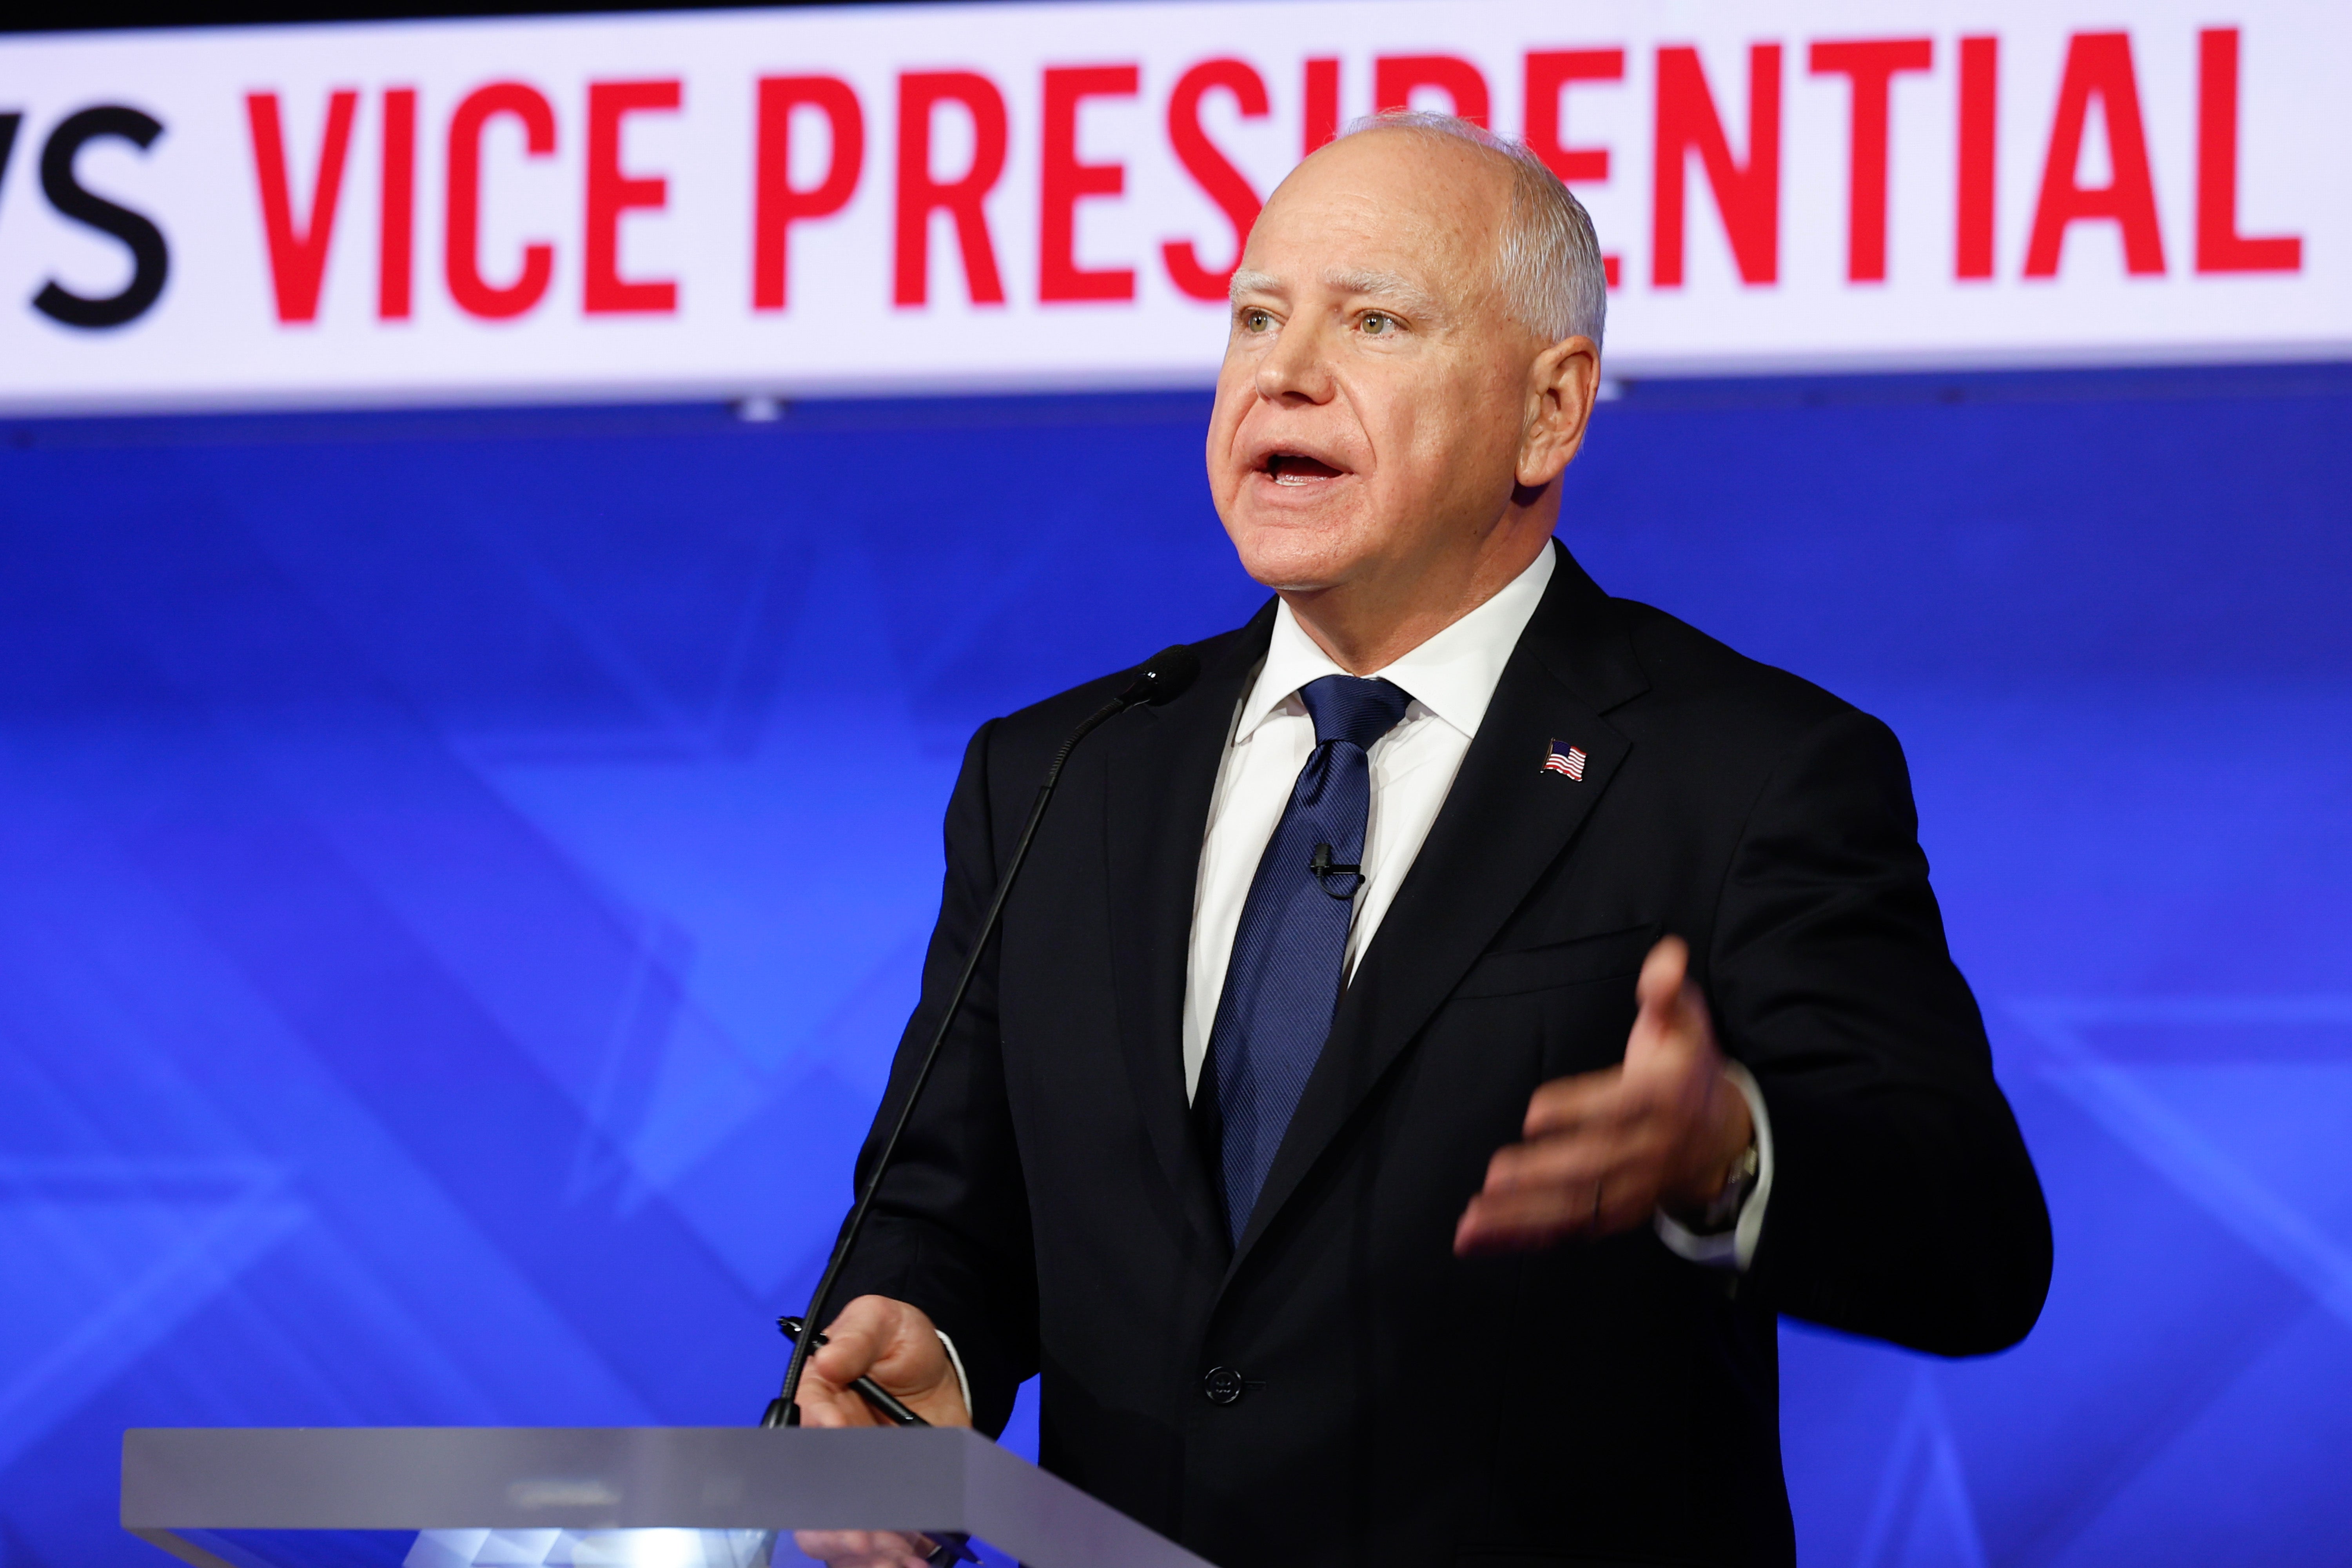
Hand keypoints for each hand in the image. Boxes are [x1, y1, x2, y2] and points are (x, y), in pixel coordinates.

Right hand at [791, 1295, 970, 1567]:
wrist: (936, 1370)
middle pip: (812, 1503)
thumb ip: (858, 1335)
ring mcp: (856, 1485)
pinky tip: (914, 1561)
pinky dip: (890, 1560)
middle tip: (868, 1538)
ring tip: (897, 1555)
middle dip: (836, 1526)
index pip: (807, 1435)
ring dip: (862, 1553)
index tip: (842, 1452)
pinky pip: (876, 1548)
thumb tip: (827, 1361)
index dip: (823, 1448)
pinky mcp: (886, 1504)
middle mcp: (829, 1455)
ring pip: (838, 1536)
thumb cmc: (898, 1343)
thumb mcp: (882, 1320)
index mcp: (818, 1406)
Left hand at [1455, 936, 1753, 1253]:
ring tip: (1472, 1222)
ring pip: (1577, 1207)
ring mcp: (1633, 1188)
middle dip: (1543, 1174)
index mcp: (1664, 1099)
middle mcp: (1649, 1150)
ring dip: (1522, 1218)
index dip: (1578, 1109)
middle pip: (1595, 1166)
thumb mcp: (1688, 1022)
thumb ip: (1667, 992)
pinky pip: (1570, 1229)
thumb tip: (1666, 957)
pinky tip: (1479, 1240)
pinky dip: (1524, 1237)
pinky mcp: (1616, 1212)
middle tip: (1495, 1175)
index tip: (1534, 1111)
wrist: (1725, 1135)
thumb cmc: (1688, 1067)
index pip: (1620, 1107)